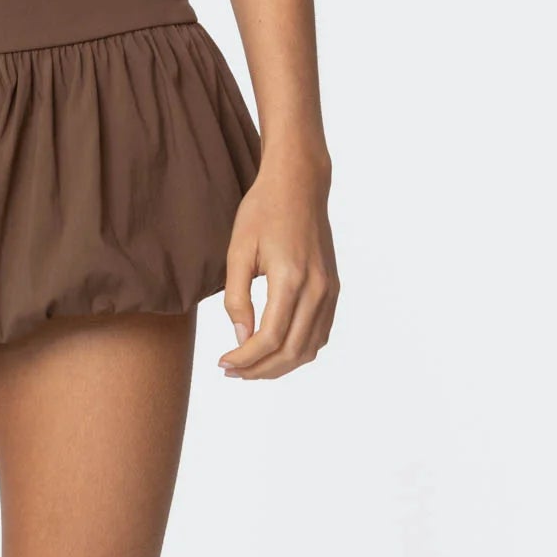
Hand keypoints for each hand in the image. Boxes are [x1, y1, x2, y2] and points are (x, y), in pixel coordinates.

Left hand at [219, 151, 338, 379]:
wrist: (299, 184)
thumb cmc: (263, 212)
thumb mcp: (237, 252)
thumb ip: (237, 299)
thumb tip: (241, 339)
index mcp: (291, 278)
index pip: (268, 338)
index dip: (244, 359)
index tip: (222, 363)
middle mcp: (317, 289)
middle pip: (290, 351)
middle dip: (258, 370)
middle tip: (231, 371)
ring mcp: (329, 291)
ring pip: (308, 349)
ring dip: (278, 366)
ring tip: (249, 367)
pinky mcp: (333, 289)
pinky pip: (319, 334)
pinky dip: (298, 352)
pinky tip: (273, 352)